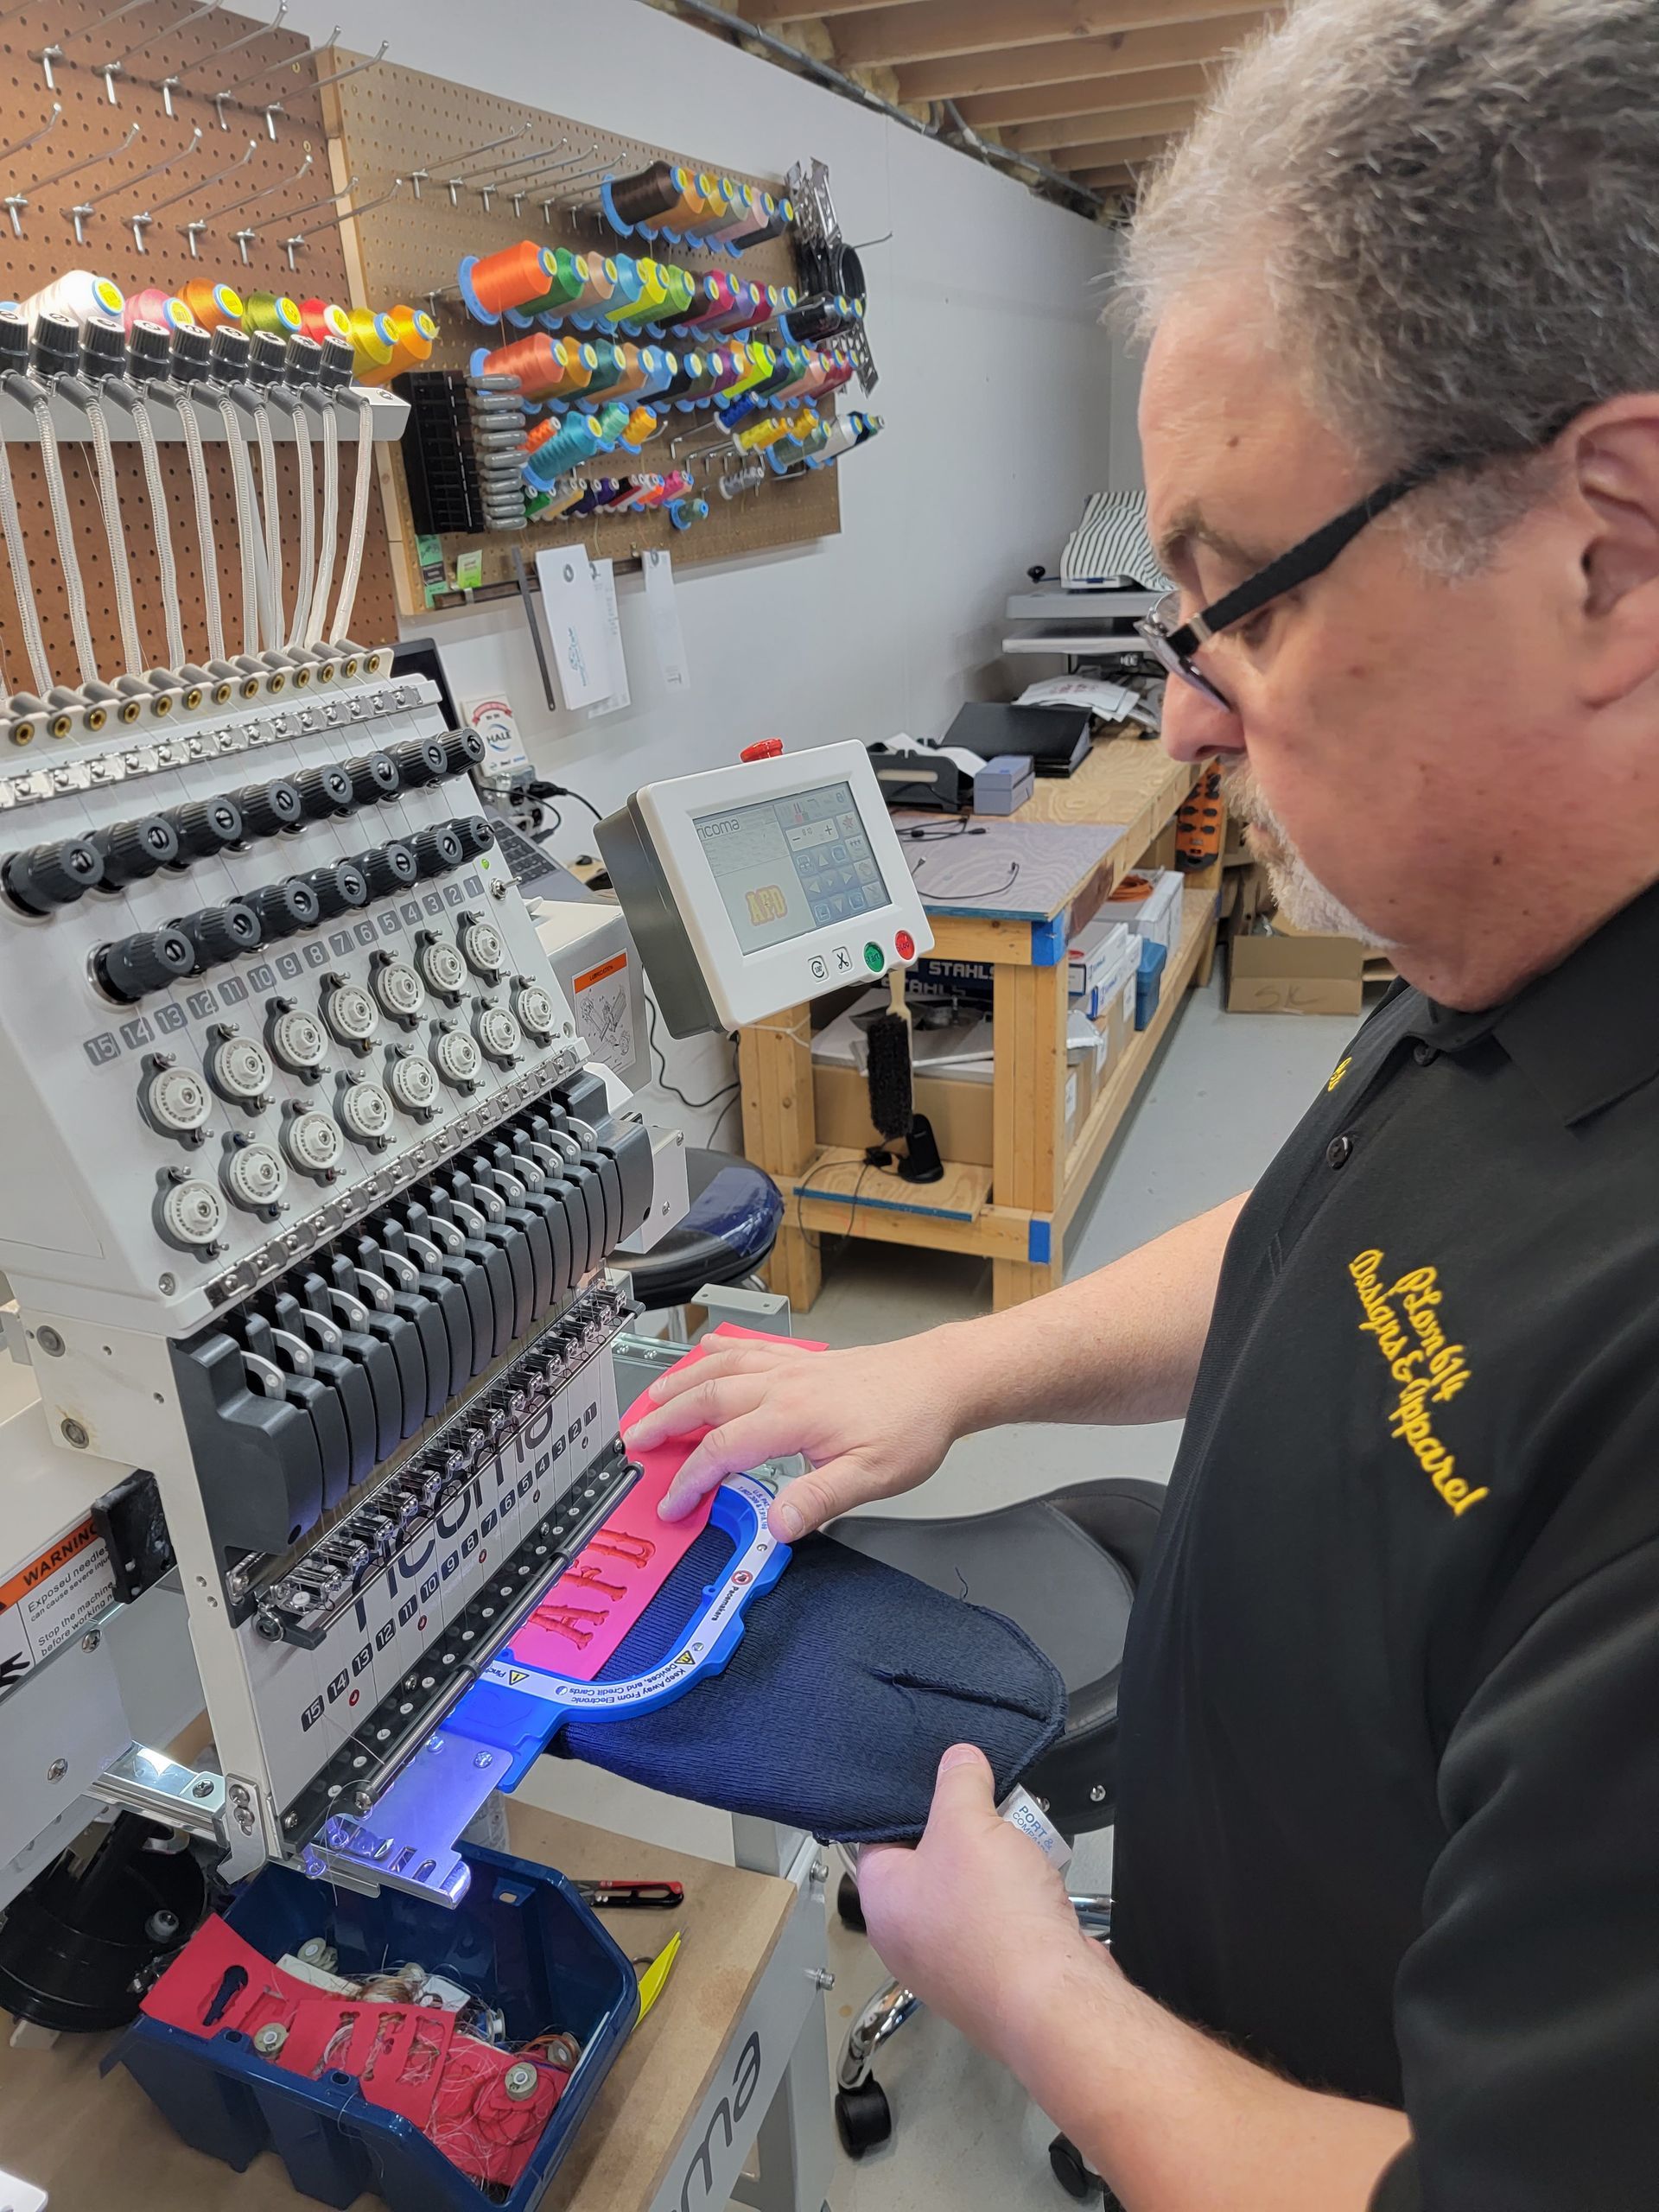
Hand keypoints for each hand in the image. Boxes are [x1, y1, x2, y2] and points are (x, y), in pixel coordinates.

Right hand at [621, 1329, 968, 1536]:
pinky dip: (719, 1350)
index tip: (672, 1505)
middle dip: (664, 1422)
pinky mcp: (804, 1359)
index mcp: (792, 1417)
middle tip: (634, 1444)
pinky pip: (749, 1348)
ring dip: (680, 1383)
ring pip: (720, 1369)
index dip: (690, 1480)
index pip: (722, 1450)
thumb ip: (819, 1499)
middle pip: (706, 1399)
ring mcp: (792, 1367)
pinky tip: (707, 1349)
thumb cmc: (911, 1425)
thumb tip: (775, 1525)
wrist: (942, 1378)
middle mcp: (784, 1385)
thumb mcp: (872, 1477)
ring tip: (652, 1399)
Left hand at [857, 1746, 1098, 2071]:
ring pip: (970, 1891)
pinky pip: (1001, 1922)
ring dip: (998, 1865)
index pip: (878, 1835)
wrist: (1054, 1999)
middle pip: (930, 1862)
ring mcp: (951, 1962)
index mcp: (882, 1901)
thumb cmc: (997, 1925)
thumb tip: (959, 1759)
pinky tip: (1039, 1885)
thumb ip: (958, 1781)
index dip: (909, 1804)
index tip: (936, 1782)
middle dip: (965, 1833)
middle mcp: (908, 1938)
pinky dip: (1020, 1900)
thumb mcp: (968, 1823)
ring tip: (1019, 1846)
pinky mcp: (993, 1975)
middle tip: (986, 1811)